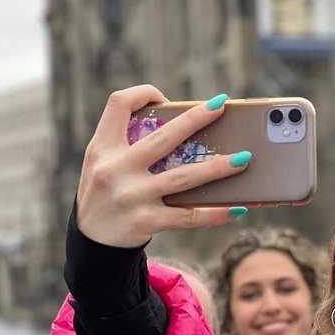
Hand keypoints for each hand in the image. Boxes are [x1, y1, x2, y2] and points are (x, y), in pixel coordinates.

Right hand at [76, 85, 249, 247]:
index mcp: (103, 147)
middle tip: (221, 105)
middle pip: (163, 138)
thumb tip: (185, 129)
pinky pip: (189, 216)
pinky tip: (238, 208)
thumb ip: (130, 145)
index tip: (164, 96)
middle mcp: (115, 169)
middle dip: (196, 119)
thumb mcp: (103, 164)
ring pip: (183, 177)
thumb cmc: (107, 193)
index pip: (117, 104)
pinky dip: (217, 213)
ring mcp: (132, 197)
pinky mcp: (147, 222)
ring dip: (217, 167)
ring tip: (244, 158)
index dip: (142, 93)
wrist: (91, 241)